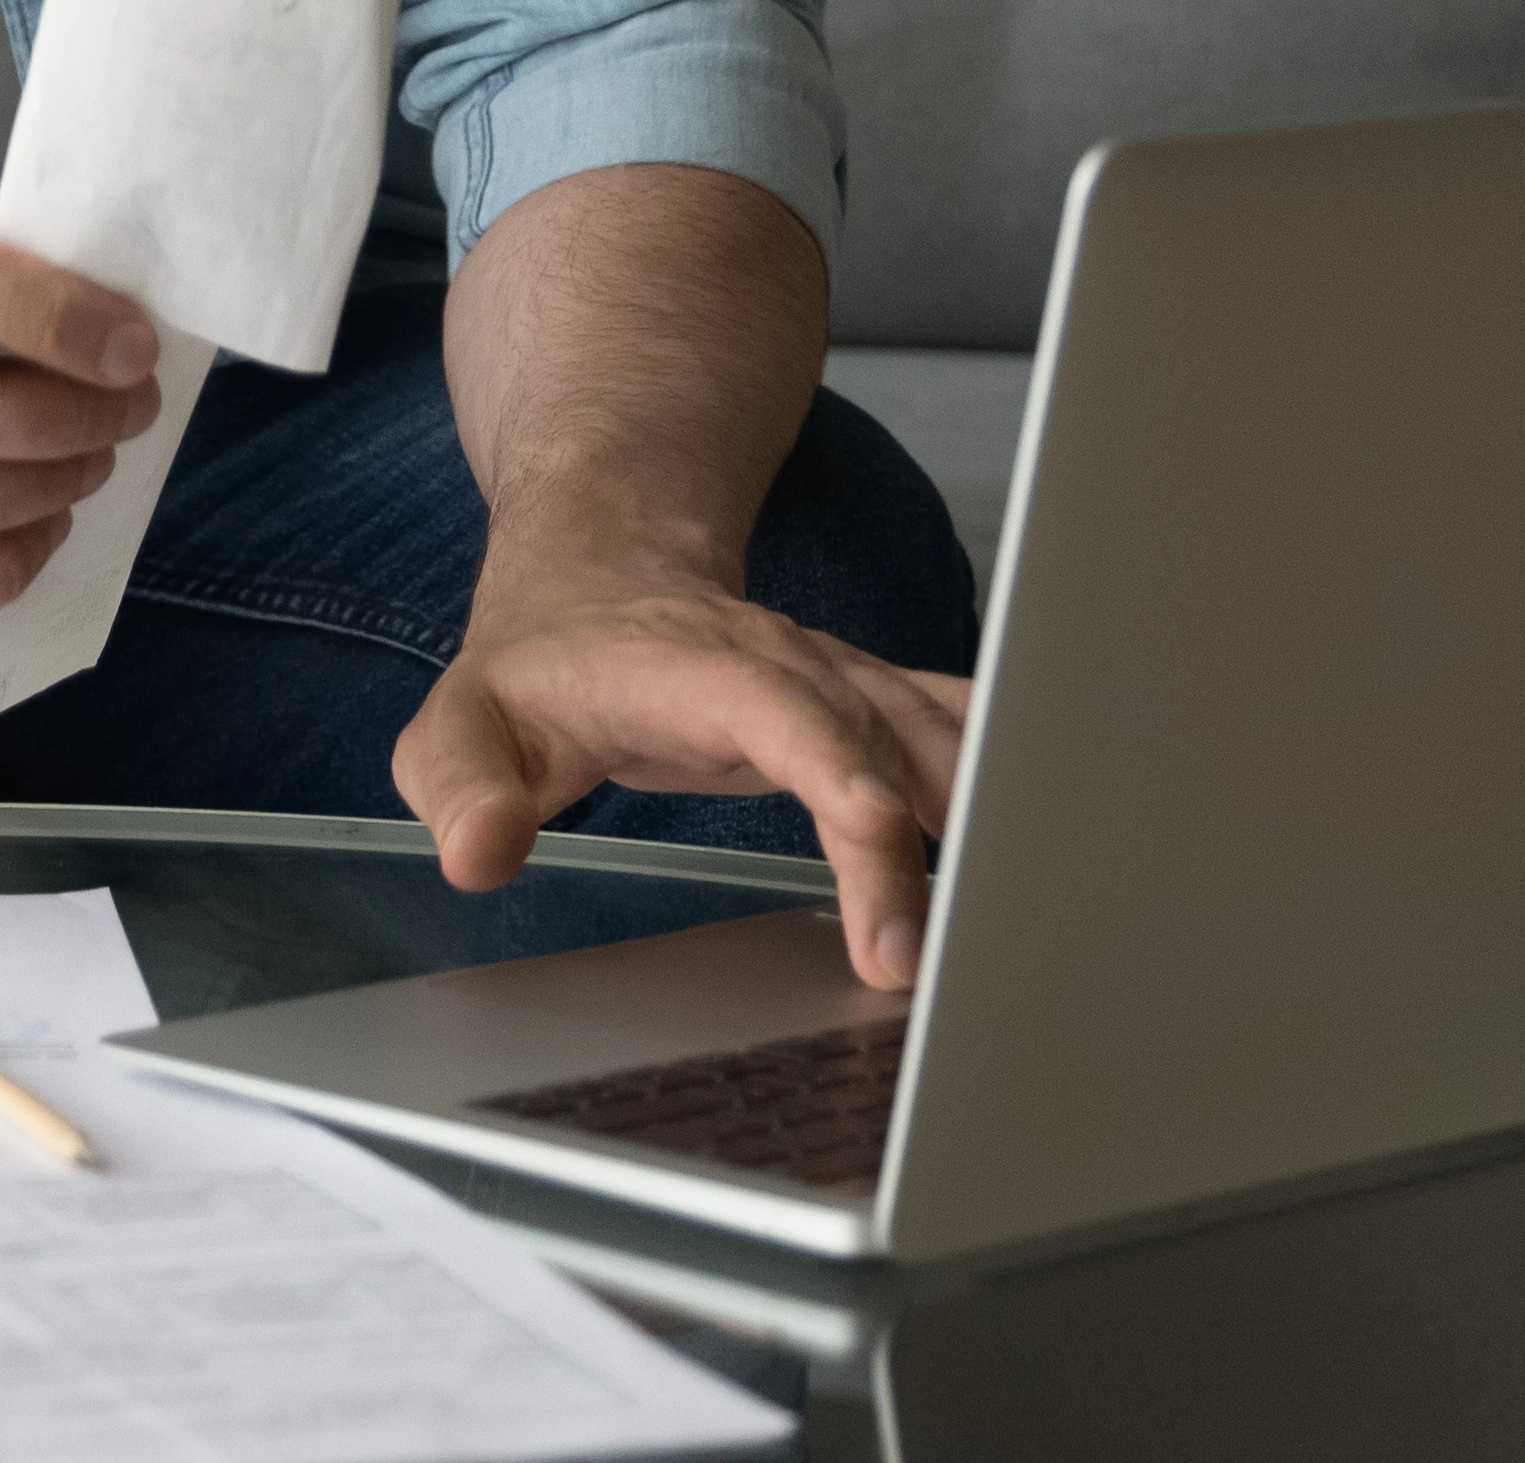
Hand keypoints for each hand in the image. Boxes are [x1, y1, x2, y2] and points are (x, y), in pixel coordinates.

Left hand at [395, 556, 979, 984]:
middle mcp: (791, 669)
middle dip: (928, 845)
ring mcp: (844, 685)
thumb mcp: (460, 721)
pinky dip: (1015, 790)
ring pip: (945, 740)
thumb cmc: (539, 660)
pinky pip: (965, 740)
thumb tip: (480, 855)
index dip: (840, 775)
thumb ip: (459, 787)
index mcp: (697, 668)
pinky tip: (1065, 852)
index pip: (783, 713)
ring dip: (992, 825)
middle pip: (884, 743)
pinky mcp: (876, 709)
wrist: (602, 563)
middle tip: (945, 960)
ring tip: (1028, 930)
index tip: (879, 849)